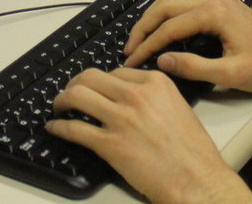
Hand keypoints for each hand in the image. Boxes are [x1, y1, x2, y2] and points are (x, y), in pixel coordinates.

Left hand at [47, 67, 251, 203]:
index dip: (101, 81)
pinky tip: (54, 128)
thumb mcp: (178, 108)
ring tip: (59, 107)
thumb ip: (154, 97)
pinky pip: (74, 129)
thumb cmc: (193, 151)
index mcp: (156, 83)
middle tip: (70, 92)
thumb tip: (132, 99)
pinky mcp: (109, 144)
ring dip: (62, 100)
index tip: (95, 88)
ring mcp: (121, 119)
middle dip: (75, 83)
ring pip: (77, 96)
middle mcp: (136, 95)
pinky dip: (59, 127)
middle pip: (91, 77)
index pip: (116, 72)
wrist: (196, 179)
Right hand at [122, 0, 251, 92]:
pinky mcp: (220, 2)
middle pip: (166, 4)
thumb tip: (162, 61)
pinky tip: (160, 27)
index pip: (169, 27)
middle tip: (129, 49)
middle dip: (144, 26)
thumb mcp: (229, 75)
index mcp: (214, 13)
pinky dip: (167, 12)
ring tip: (139, 38)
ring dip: (153, 16)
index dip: (147, 45)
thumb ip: (193, 67)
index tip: (132, 61)